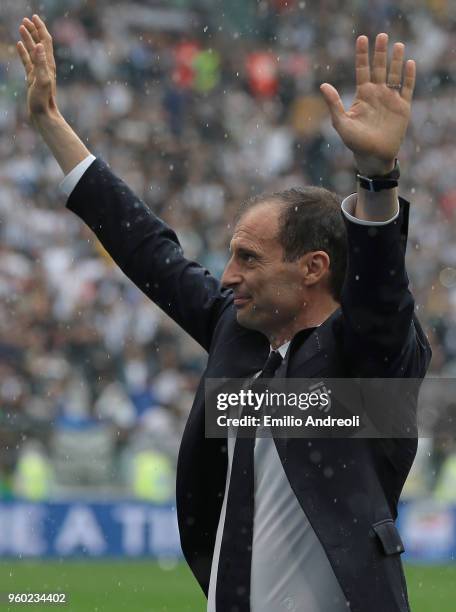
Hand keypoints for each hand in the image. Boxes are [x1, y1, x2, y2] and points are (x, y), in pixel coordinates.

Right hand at [17, 15, 57, 121]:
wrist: (43, 114)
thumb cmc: (43, 100)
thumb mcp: (42, 80)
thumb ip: (41, 63)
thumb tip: (39, 45)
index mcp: (48, 64)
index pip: (45, 41)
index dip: (40, 28)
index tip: (34, 17)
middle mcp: (45, 66)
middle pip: (40, 43)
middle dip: (33, 30)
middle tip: (25, 19)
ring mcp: (39, 71)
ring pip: (33, 50)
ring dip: (28, 38)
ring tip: (21, 27)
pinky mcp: (33, 77)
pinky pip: (27, 60)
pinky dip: (24, 51)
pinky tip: (19, 45)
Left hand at [320, 33, 415, 175]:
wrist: (373, 157)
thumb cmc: (355, 142)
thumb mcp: (341, 122)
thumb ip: (334, 103)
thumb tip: (323, 84)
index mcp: (363, 95)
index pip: (362, 70)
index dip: (362, 55)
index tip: (362, 39)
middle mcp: (377, 94)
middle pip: (379, 68)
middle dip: (380, 52)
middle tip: (381, 35)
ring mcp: (390, 100)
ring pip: (395, 74)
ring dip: (396, 60)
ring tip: (398, 44)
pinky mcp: (402, 108)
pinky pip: (407, 88)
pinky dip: (409, 76)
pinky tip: (409, 64)